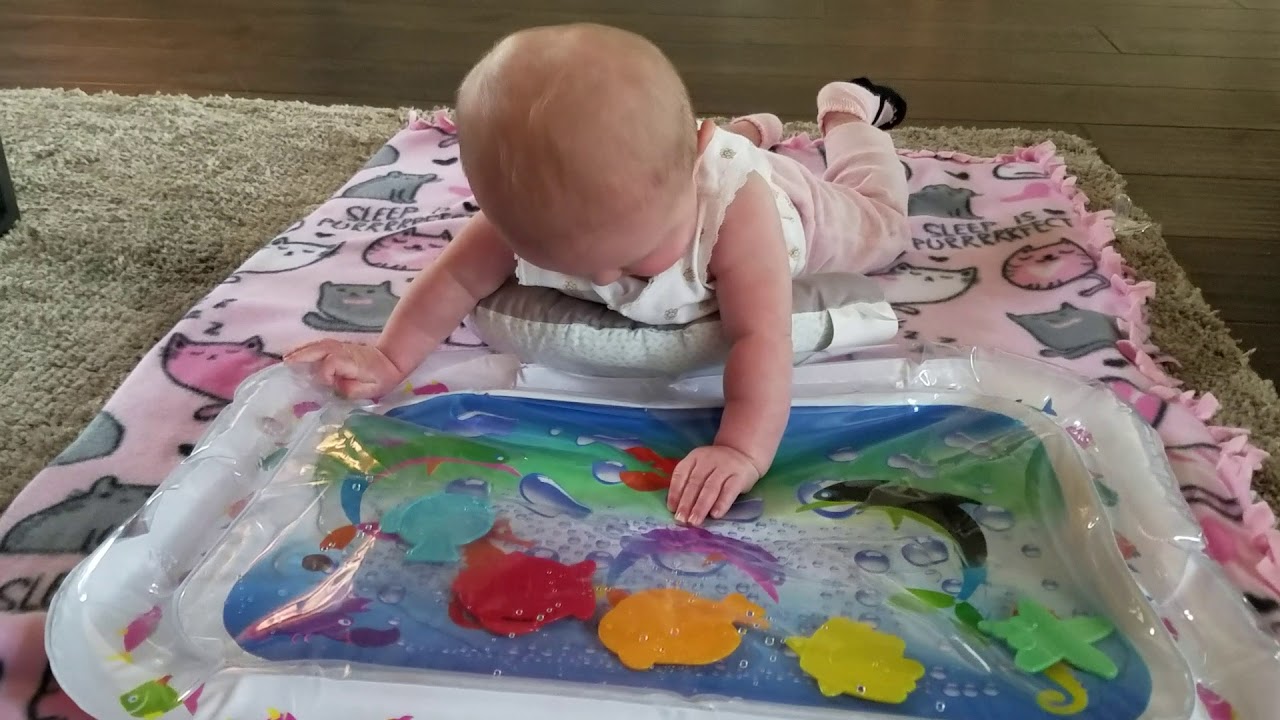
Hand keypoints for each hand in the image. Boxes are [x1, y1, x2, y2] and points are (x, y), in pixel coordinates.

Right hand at [284, 339, 403, 399]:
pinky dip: (307, 348)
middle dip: (302, 355)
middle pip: (320, 349)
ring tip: (287, 359)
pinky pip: (319, 345)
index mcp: (351, 362)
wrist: (390, 361)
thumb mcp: (370, 390)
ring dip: (301, 351)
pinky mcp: (338, 346)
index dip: (325, 374)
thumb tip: (333, 386)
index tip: (325, 384)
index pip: (331, 363)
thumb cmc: (380, 378)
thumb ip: (350, 389)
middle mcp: (343, 351)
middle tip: (286, 363)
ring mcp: (340, 347)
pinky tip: (297, 354)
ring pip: (317, 345)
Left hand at [667, 444, 761, 526]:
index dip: (675, 492)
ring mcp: (724, 467)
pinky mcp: (739, 476)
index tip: (672, 509)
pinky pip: (729, 491)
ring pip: (710, 488)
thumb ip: (689, 483)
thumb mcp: (700, 467)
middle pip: (695, 483)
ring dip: (701, 506)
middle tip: (681, 520)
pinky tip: (715, 515)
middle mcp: (708, 461)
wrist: (743, 454)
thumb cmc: (715, 467)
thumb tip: (676, 508)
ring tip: (695, 521)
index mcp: (694, 458)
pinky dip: (722, 503)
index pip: (681, 474)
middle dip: (686, 503)